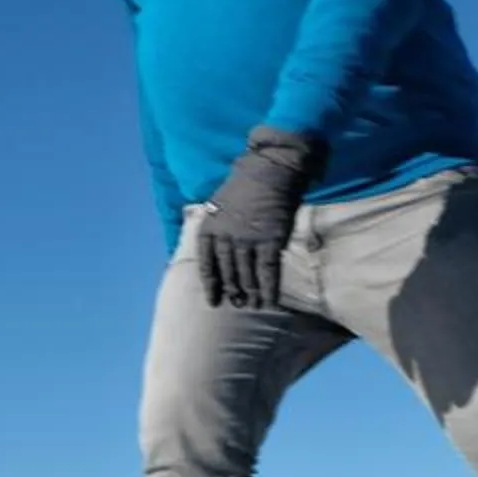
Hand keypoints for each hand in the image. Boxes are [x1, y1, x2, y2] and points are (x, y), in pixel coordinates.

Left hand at [197, 129, 325, 308]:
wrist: (269, 170)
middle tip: (237, 304)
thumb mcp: (218, 204)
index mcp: (210, 228)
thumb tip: (217, 248)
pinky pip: (268, 273)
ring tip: (254, 306)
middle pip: (228, 273)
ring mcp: (248, 242)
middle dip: (232, 292)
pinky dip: (269, 290)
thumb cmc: (244, 184)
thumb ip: (216, 226)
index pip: (206, 265)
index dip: (211, 285)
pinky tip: (270, 301)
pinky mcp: (271, 242)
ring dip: (250, 294)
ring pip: (247, 276)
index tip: (213, 301)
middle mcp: (226, 238)